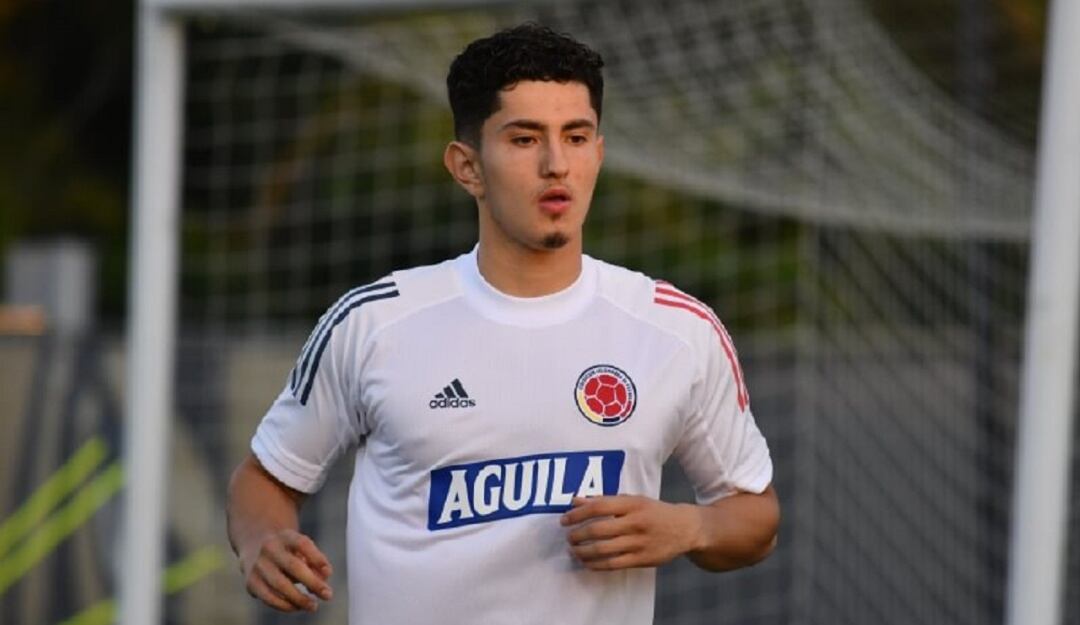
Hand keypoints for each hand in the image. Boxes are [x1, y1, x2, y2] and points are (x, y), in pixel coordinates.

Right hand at [238, 529, 332, 611]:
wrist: (255, 546)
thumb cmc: (288, 551)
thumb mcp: (301, 549)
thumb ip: (314, 561)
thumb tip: (324, 577)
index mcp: (285, 536)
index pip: (302, 544)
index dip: (317, 558)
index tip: (329, 572)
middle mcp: (269, 548)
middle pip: (293, 566)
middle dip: (312, 582)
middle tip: (328, 595)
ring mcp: (258, 565)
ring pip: (280, 585)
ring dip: (299, 598)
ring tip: (313, 606)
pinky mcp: (251, 582)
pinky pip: (269, 597)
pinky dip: (284, 605)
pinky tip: (296, 607)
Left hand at [560, 495, 701, 569]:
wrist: (686, 528)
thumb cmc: (654, 512)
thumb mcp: (632, 501)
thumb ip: (604, 501)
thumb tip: (576, 501)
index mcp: (632, 504)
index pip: (598, 507)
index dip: (578, 514)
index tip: (564, 520)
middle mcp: (635, 522)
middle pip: (598, 530)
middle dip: (578, 535)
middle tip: (568, 537)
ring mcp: (639, 542)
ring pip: (603, 550)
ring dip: (583, 551)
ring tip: (574, 550)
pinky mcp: (642, 559)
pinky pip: (613, 564)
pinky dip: (596, 564)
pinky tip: (587, 562)